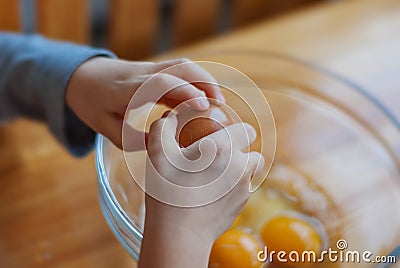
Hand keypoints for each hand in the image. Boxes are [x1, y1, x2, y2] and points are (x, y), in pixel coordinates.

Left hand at [65, 57, 224, 149]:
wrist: (81, 76)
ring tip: (217, 101)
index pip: (161, 82)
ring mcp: (150, 68)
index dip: (184, 91)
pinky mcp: (154, 70)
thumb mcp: (105, 127)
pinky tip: (203, 98)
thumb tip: (161, 145)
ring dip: (204, 79)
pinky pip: (179, 70)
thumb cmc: (91, 103)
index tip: (203, 106)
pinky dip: (196, 81)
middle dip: (204, 82)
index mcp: (128, 89)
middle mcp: (142, 74)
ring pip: (183, 65)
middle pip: (179, 67)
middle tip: (219, 104)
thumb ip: (132, 139)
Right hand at [138, 113, 263, 267]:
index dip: (237, 131)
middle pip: (252, 151)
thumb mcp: (157, 153)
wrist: (178, 232)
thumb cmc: (167, 191)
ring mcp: (244, 188)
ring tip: (218, 174)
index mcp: (222, 147)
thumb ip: (163, 127)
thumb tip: (170, 117)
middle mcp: (240, 166)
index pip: (247, 130)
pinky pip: (245, 189)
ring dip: (240, 169)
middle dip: (240, 151)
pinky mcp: (242, 205)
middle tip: (218, 156)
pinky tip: (215, 192)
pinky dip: (235, 187)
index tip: (224, 136)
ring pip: (251, 171)